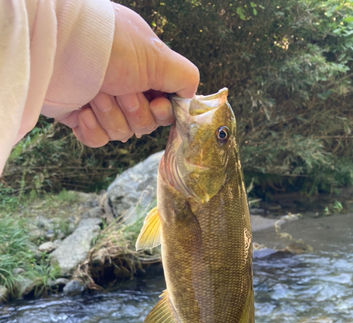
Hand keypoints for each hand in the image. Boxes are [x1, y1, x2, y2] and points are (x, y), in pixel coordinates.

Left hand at [59, 4, 198, 146]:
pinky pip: (98, 141)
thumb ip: (184, 76)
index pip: (166, 108)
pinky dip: (92, 129)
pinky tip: (83, 111)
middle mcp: (127, 89)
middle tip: (119, 88)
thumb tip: (191, 95)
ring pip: (122, 134)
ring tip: (95, 93)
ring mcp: (104, 104)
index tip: (156, 102)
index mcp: (146, 74)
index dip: (162, 112)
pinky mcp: (82, 117)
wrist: (57, 49)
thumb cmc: (108, 46)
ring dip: (110, 115)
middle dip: (133, 111)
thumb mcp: (156, 55)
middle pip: (145, 125)